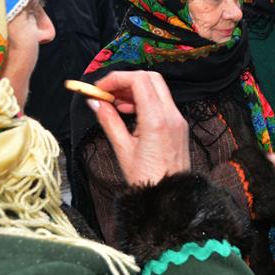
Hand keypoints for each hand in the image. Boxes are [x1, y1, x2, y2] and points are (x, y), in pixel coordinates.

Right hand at [87, 71, 189, 185]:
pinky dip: (145, 100)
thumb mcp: (122, 149)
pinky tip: (129, 112)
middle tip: (107, 93)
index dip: (116, 78)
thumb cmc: (147, 179)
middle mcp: (171, 115)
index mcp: (157, 120)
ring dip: (135, 90)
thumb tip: (95, 102)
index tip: (99, 88)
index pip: (139, 80)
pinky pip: (162, 102)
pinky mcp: (179, 125)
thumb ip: (109, 121)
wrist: (169, 196)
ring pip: (157, 89)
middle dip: (126, 80)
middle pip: (150, 78)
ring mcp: (178, 119)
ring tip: (114, 104)